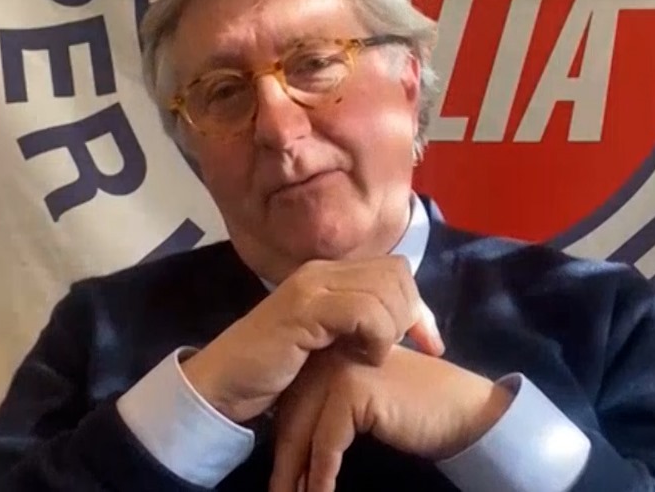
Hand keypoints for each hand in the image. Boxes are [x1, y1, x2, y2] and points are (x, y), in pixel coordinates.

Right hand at [181, 256, 442, 423]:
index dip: (419, 306)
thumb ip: (357, 325)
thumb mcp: (327, 342)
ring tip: (372, 356)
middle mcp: (322, 270)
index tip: (431, 345)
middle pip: (397, 274)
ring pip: (386, 290)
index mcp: (328, 274)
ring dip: (391, 328)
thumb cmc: (275, 369)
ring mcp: (312, 286)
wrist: (223, 384)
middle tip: (401, 351)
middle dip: (412, 316)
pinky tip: (362, 358)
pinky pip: (365, 311)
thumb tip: (407, 322)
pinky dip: (375, 337)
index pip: (395, 270)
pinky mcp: (306, 308)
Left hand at [269, 346, 512, 491]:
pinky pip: (325, 443)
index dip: (287, 443)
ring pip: (303, 430)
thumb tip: (296, 447)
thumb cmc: (422, 412)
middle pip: (293, 415)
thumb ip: (335, 408)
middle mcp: (331, 353)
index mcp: (334, 350)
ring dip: (296, 474)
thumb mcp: (368, 405)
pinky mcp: (353, 390)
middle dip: (286, 461)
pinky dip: (321, 477)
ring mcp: (341, 368)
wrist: (466, 412)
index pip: (295, 401)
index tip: (283, 478)